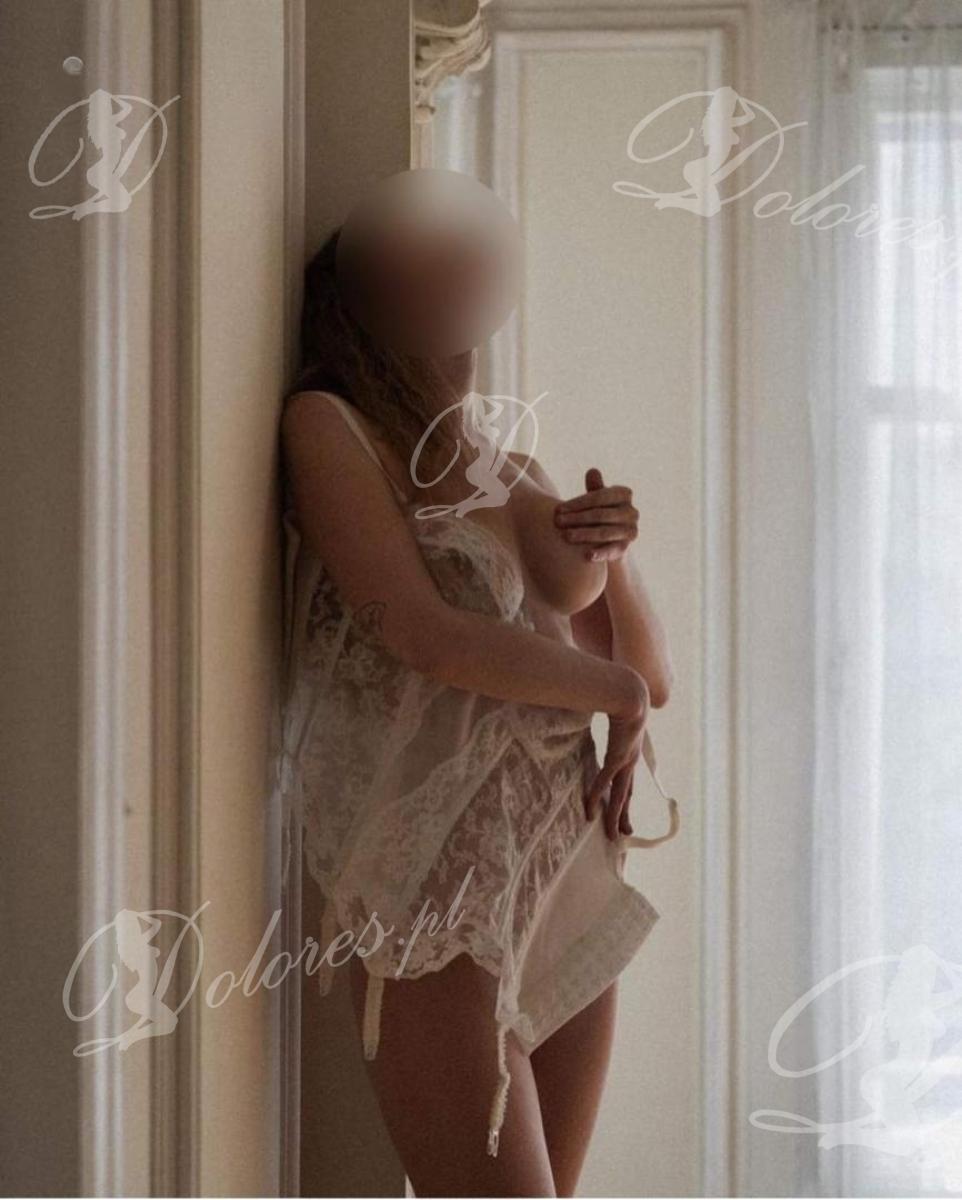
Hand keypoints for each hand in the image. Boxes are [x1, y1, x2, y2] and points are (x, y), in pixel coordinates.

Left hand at [554, 468, 637, 562]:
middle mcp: (631, 512)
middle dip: (577, 518)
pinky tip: (587, 556)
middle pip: (601, 514)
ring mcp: (630, 530)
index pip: (599, 496)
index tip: (558, 509)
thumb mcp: (596, 500)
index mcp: (624, 494)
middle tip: (557, 522)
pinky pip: (613, 550)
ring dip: (584, 535)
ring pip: (605, 532)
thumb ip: (595, 488)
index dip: (578, 503)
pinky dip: (600, 553)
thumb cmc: (599, 512)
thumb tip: (592, 471)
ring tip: (566, 536)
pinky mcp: (626, 548)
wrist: (609, 539)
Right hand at [586, 678, 649, 839]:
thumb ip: (604, 716)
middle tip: (624, 833)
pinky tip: (589, 810)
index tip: (622, 809)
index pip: (627, 779)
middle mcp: (630, 760)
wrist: (631, 693)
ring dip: (615, 817)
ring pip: (620, 796)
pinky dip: (596, 797)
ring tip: (614, 836)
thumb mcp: (615, 713)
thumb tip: (593, 707)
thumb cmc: (621, 697)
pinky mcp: (617, 758)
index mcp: (630, 751)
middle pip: (627, 794)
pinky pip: (603, 782)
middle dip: (625, 815)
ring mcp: (625, 761)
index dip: (624, 796)